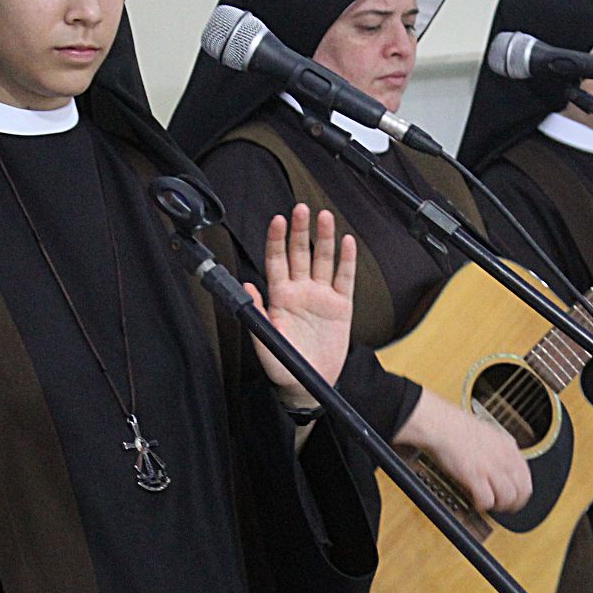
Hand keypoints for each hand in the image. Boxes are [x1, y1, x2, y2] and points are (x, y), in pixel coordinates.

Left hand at [245, 204, 356, 404]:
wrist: (308, 384)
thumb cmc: (282, 366)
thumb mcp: (265, 341)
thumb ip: (256, 313)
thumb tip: (245, 287)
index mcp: (279, 297)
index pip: (276, 260)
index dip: (276, 239)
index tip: (277, 220)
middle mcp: (300, 291)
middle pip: (300, 253)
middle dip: (300, 230)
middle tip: (301, 208)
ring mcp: (321, 296)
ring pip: (323, 260)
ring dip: (324, 238)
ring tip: (325, 217)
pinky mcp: (341, 306)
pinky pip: (345, 279)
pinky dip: (346, 260)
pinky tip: (347, 242)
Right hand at [394, 390, 531, 513]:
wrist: (443, 425)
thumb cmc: (460, 429)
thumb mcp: (492, 435)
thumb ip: (503, 451)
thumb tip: (506, 465)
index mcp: (510, 449)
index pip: (527, 480)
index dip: (522, 494)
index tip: (515, 499)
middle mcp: (504, 459)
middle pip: (521, 492)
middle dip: (513, 504)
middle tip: (503, 506)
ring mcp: (490, 468)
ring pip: (507, 498)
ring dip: (499, 506)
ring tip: (489, 504)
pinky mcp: (475, 476)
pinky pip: (487, 500)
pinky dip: (483, 505)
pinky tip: (477, 501)